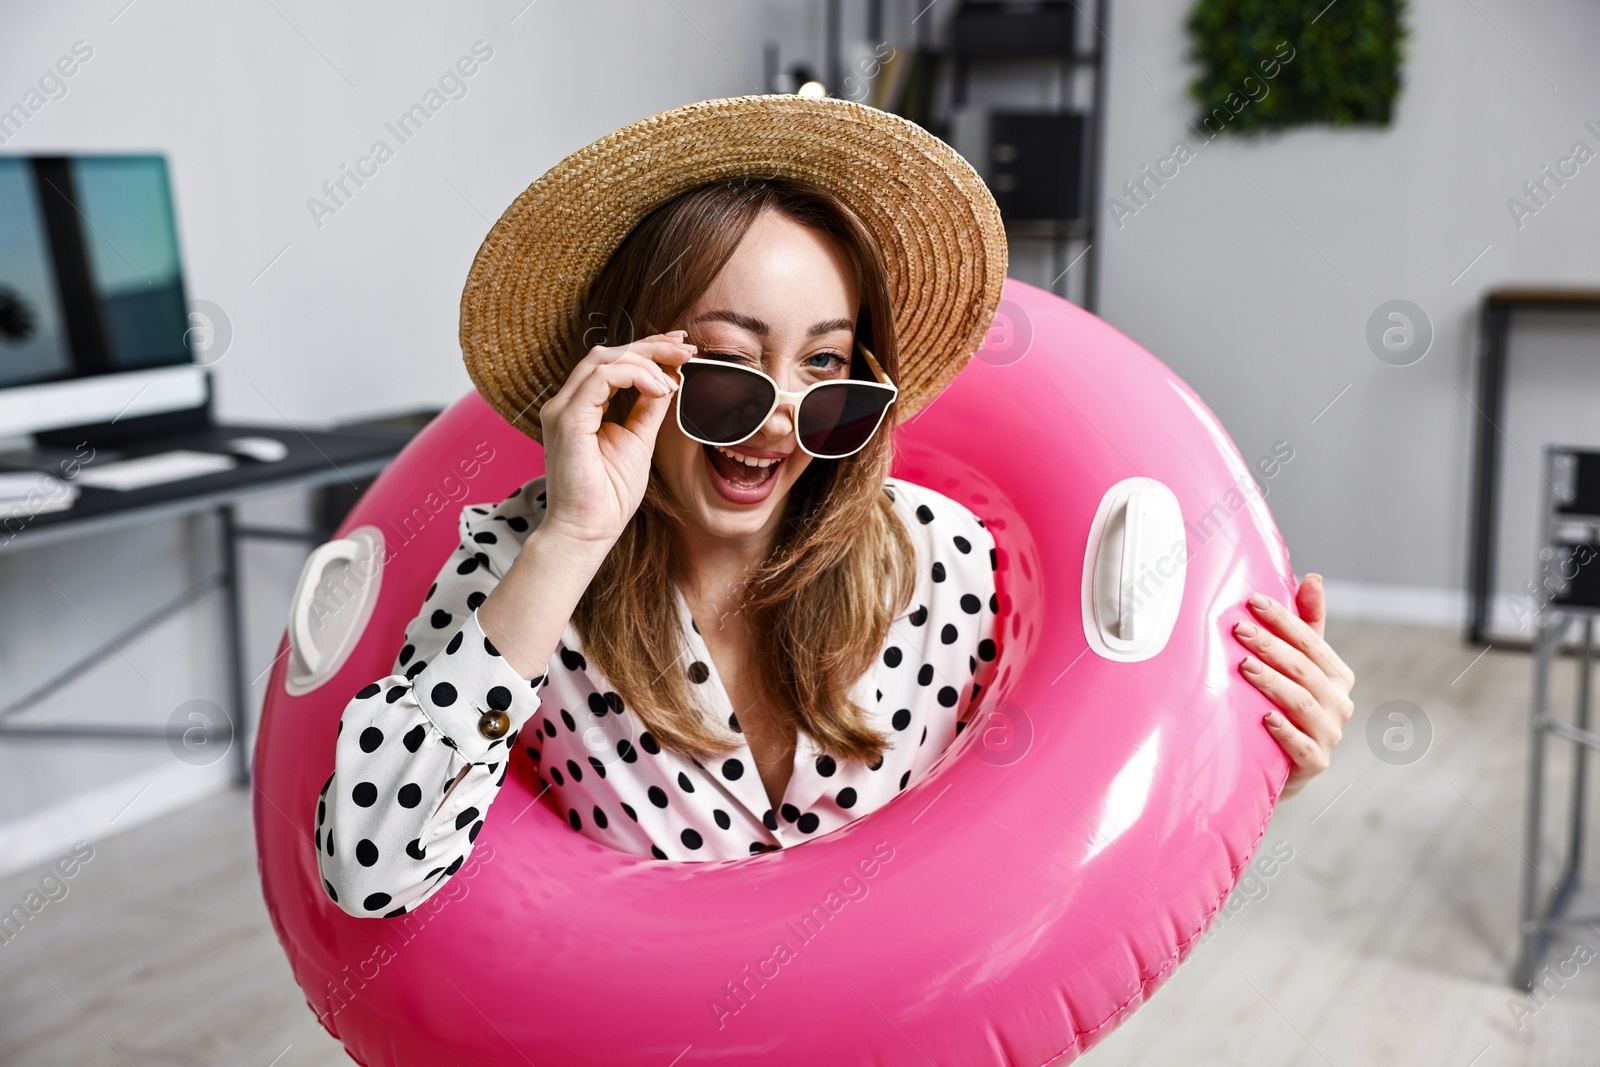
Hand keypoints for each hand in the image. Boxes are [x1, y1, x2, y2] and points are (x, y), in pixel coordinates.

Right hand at [537, 330, 693, 549]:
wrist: (588, 531)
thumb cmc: (609, 496)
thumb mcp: (638, 441)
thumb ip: (647, 409)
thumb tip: (667, 380)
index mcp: (580, 408)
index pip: (611, 363)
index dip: (647, 350)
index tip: (681, 349)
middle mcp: (566, 404)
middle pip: (607, 353)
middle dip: (650, 346)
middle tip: (686, 348)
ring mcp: (562, 410)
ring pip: (603, 359)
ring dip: (646, 359)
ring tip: (675, 376)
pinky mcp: (567, 420)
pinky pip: (601, 379)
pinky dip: (635, 376)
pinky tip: (660, 389)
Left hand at [1232, 573, 1355, 799]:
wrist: (1278, 767)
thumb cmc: (1286, 707)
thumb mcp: (1297, 666)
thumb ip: (1306, 625)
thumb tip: (1313, 577)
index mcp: (1336, 676)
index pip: (1310, 640)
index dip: (1282, 619)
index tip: (1252, 601)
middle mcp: (1339, 703)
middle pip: (1303, 668)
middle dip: (1270, 646)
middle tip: (1239, 629)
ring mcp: (1329, 734)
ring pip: (1301, 702)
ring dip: (1272, 682)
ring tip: (1243, 665)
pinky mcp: (1316, 764)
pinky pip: (1302, 746)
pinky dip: (1284, 731)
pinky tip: (1264, 718)